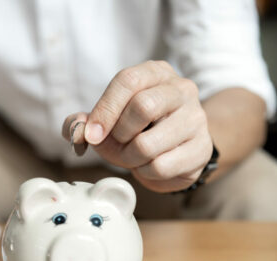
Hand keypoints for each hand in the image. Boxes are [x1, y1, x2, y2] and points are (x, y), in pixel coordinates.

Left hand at [63, 60, 212, 192]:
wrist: (176, 149)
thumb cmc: (137, 129)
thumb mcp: (108, 120)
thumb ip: (84, 123)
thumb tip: (75, 132)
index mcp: (155, 72)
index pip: (128, 80)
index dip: (105, 109)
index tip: (92, 134)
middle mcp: (181, 89)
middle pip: (143, 106)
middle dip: (119, 134)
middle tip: (116, 144)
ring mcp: (196, 118)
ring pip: (148, 144)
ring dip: (129, 158)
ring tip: (131, 156)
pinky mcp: (202, 148)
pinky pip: (161, 166)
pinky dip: (145, 172)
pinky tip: (149, 165)